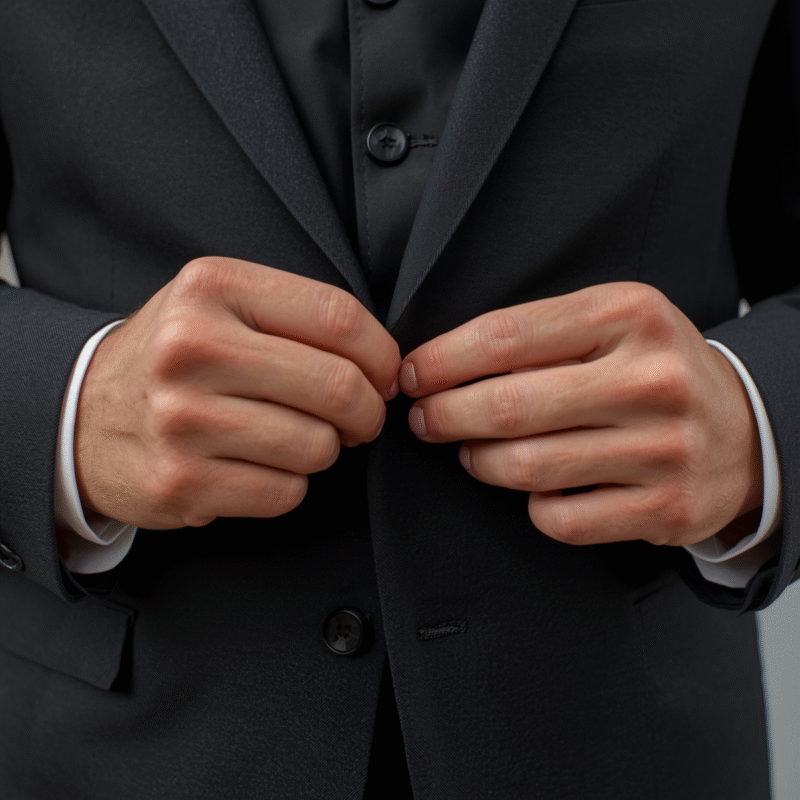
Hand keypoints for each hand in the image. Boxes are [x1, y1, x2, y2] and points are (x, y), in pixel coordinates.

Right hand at [74, 257, 399, 528]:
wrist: (82, 413)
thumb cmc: (175, 359)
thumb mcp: (221, 306)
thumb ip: (297, 318)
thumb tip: (384, 364)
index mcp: (213, 289)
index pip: (338, 317)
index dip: (383, 354)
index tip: (387, 375)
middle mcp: (192, 347)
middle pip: (338, 387)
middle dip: (370, 412)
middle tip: (363, 418)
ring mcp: (182, 419)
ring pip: (317, 446)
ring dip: (325, 449)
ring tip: (296, 437)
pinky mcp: (180, 481)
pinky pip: (286, 492)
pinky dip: (290, 484)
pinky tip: (260, 465)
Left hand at [400, 282, 762, 547]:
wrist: (742, 431)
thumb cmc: (652, 370)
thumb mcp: (609, 324)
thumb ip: (537, 335)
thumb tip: (441, 367)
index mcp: (629, 315)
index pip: (505, 337)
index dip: (442, 360)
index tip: (411, 376)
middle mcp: (651, 379)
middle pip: (508, 406)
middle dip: (445, 415)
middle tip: (424, 420)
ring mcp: (663, 449)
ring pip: (527, 467)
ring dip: (479, 461)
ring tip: (471, 451)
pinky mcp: (665, 508)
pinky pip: (561, 519)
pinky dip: (532, 505)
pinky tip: (533, 487)